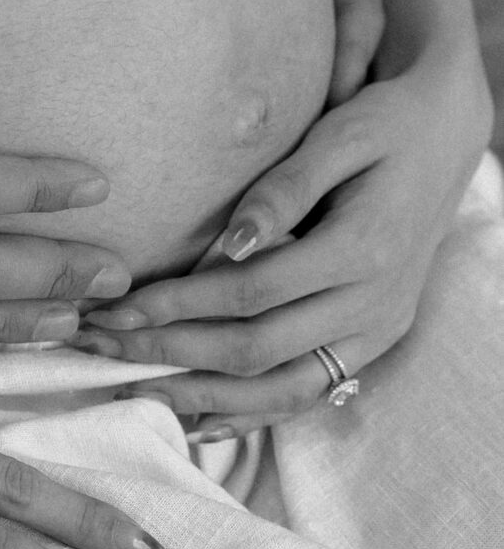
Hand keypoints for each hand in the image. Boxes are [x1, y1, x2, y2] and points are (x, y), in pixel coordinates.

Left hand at [79, 50, 492, 437]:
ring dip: (205, 397)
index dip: (178, 305)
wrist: (449, 138)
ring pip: (283, 387)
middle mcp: (375, 303)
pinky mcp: (374, 342)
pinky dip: (255, 413)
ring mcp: (378, 331)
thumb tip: (231, 240)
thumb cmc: (387, 126)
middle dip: (171, 352)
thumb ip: (285, 188)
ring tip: (133, 390)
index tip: (115, 307)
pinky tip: (200, 422)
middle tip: (99, 346)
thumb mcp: (341, 136)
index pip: (252, 292)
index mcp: (363, 249)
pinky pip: (311, 393)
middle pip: (258, 347)